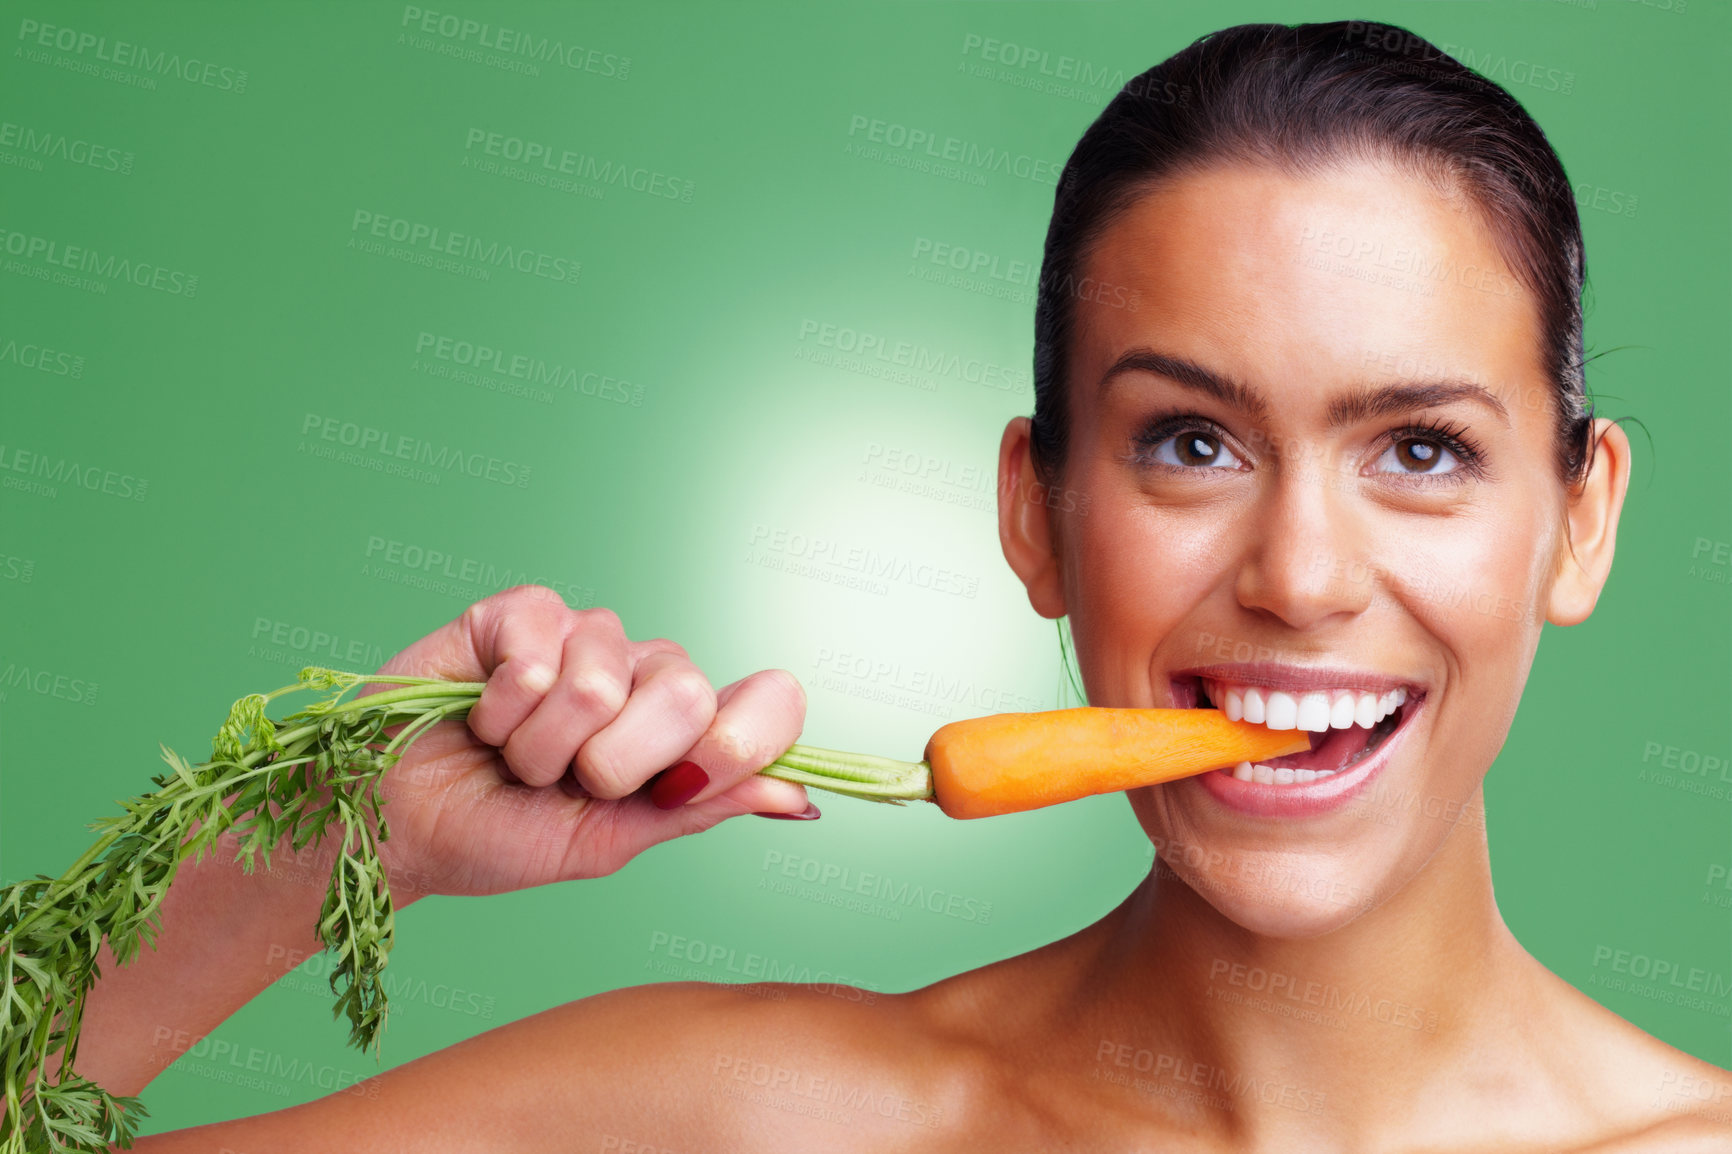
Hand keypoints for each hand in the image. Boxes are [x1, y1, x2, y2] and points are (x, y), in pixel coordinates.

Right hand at [360, 585, 812, 898]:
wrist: (396, 828)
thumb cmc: (497, 835)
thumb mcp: (608, 841)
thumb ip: (700, 807)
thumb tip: (800, 797)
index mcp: (683, 732)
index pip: (770, 701)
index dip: (746, 740)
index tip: (689, 783)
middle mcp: (646, 672)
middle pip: (688, 693)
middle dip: (611, 764)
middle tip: (564, 782)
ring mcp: (588, 635)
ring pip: (600, 681)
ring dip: (541, 745)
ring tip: (511, 754)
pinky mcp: (524, 612)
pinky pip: (539, 656)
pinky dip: (500, 708)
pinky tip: (480, 713)